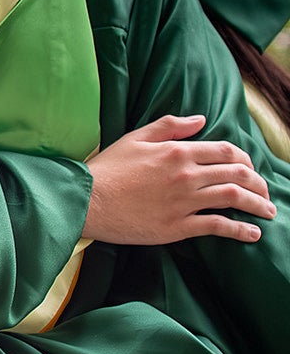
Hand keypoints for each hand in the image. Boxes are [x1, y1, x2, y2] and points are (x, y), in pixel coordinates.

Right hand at [84, 114, 274, 243]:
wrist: (85, 201)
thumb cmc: (106, 169)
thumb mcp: (135, 138)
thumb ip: (169, 127)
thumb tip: (200, 120)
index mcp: (177, 152)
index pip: (226, 151)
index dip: (244, 158)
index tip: (249, 168)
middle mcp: (186, 175)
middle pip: (237, 174)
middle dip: (258, 183)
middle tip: (264, 191)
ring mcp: (184, 202)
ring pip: (234, 198)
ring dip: (258, 204)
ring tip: (268, 211)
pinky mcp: (177, 226)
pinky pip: (217, 227)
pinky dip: (240, 230)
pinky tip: (251, 234)